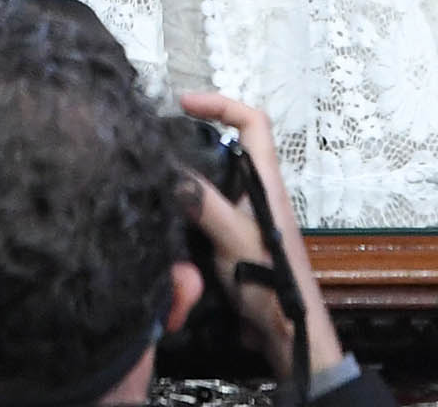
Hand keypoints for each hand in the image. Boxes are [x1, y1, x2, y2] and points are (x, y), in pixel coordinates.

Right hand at [176, 91, 345, 380]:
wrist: (286, 334)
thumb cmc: (274, 285)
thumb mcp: (234, 238)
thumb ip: (203, 201)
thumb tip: (166, 168)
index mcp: (266, 182)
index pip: (252, 122)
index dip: (220, 104)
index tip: (182, 104)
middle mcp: (256, 193)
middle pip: (227, 146)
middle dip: (193, 136)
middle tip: (156, 140)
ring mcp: (244, 216)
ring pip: (212, 178)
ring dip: (185, 173)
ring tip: (151, 175)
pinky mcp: (232, 238)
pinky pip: (203, 208)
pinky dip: (182, 203)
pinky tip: (160, 215)